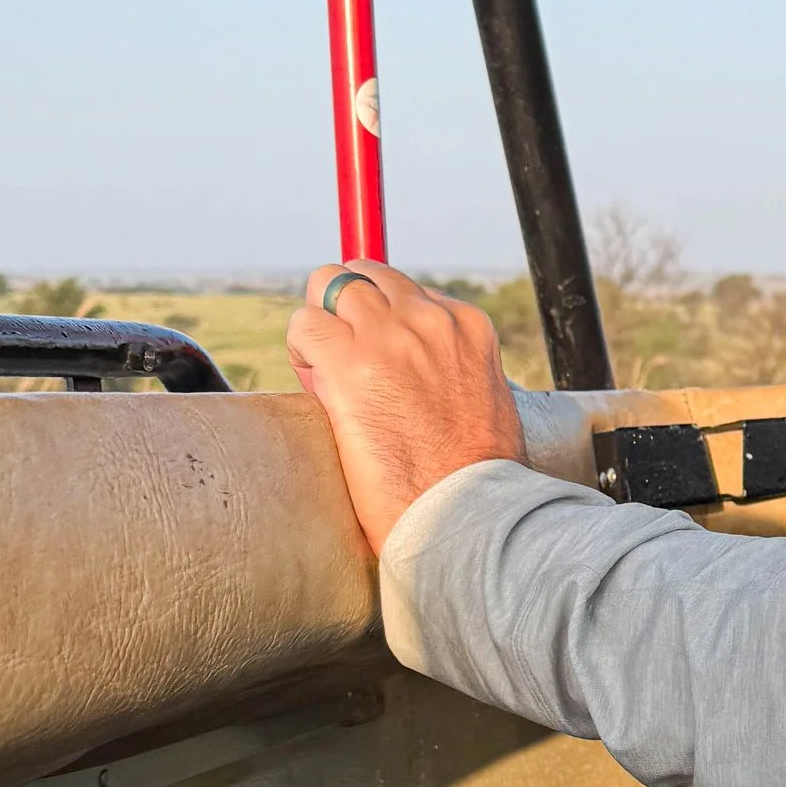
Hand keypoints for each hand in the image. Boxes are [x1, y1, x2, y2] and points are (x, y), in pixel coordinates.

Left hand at [286, 263, 525, 551]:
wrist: (468, 512)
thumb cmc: (475, 477)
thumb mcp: (485, 401)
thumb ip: (451, 369)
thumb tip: (418, 376)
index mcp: (467, 327)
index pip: (405, 292)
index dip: (380, 323)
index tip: (378, 359)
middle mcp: (428, 319)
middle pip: (362, 274)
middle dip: (343, 310)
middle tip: (339, 357)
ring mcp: (387, 336)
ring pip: (327, 285)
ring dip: (318, 325)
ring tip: (323, 372)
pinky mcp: (348, 363)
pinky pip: (303, 325)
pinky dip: (300, 351)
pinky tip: (316, 386)